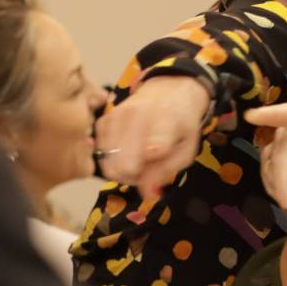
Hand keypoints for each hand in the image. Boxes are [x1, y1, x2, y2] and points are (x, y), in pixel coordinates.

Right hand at [94, 75, 212, 199]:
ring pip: (109, 164)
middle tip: (146, 171)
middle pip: (123, 166)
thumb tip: (147, 195)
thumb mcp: (186, 149)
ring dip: (122, 170)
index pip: (155, 149)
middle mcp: (136, 116)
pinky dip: (112, 159)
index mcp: (165, 121)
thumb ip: (167, 172)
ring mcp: (115, 116)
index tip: (155, 172)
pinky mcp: (102, 120)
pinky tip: (125, 152)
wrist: (167, 91)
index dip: (152, 170)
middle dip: (134, 177)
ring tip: (137, 161)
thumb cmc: (180, 124)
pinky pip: (100, 154)